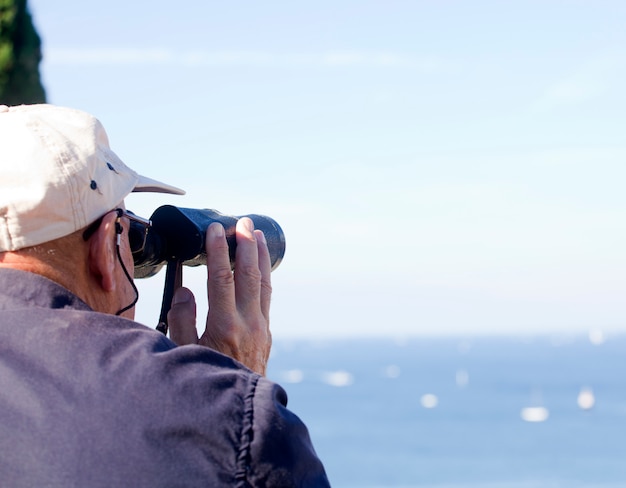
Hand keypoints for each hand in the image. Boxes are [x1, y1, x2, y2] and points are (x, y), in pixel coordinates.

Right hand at [167, 218, 271, 374]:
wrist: (236, 410)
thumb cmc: (204, 381)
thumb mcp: (183, 354)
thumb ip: (182, 320)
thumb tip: (185, 290)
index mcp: (224, 326)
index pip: (222, 278)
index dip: (218, 250)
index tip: (215, 229)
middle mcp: (248, 323)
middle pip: (249, 274)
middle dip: (246, 245)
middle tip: (243, 222)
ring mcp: (261, 328)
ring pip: (264, 283)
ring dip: (260, 257)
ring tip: (258, 235)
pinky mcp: (266, 333)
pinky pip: (266, 297)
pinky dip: (263, 276)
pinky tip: (260, 267)